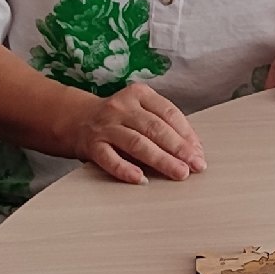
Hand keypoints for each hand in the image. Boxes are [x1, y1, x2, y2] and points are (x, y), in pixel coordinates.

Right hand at [60, 82, 204, 182]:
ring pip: (137, 143)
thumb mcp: (140, 112)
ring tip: (179, 173)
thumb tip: (194, 150)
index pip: (168, 113)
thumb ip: (163, 125)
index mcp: (139, 94)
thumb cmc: (118, 119)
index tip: (199, 153)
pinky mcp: (92, 145)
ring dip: (161, 160)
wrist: (76, 120)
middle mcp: (122, 107)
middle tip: (196, 166)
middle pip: (155, 128)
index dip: (187, 134)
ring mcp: (105, 126)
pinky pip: (110, 158)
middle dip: (179, 149)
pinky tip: (140, 179)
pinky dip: (125, 169)